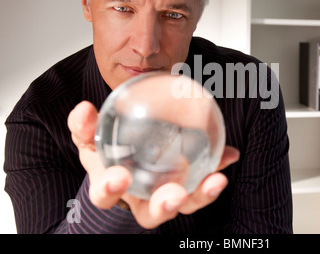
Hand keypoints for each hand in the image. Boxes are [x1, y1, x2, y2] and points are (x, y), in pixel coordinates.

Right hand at [67, 101, 239, 228]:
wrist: (128, 155)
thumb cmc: (108, 150)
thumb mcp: (92, 137)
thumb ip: (84, 126)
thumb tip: (83, 109)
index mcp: (113, 188)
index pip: (106, 195)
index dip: (110, 190)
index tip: (118, 176)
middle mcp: (141, 199)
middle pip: (152, 214)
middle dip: (164, 207)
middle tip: (175, 195)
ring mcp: (167, 196)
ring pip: (186, 204)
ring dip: (202, 195)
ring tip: (217, 179)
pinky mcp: (189, 186)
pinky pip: (204, 183)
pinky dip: (217, 170)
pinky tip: (231, 155)